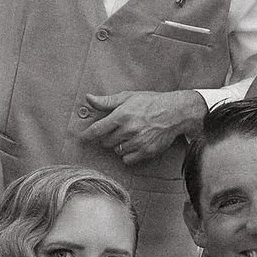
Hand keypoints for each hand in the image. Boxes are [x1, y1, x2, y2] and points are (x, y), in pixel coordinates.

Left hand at [74, 89, 200, 164]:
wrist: (175, 113)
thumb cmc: (151, 103)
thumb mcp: (128, 97)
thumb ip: (106, 101)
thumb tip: (88, 98)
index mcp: (122, 115)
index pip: (97, 129)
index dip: (87, 135)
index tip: (82, 138)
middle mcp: (129, 130)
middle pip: (106, 142)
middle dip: (107, 137)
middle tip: (116, 131)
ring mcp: (138, 142)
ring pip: (116, 151)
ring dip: (118, 145)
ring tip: (128, 136)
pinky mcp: (146, 152)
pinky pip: (127, 159)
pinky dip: (127, 154)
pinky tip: (134, 145)